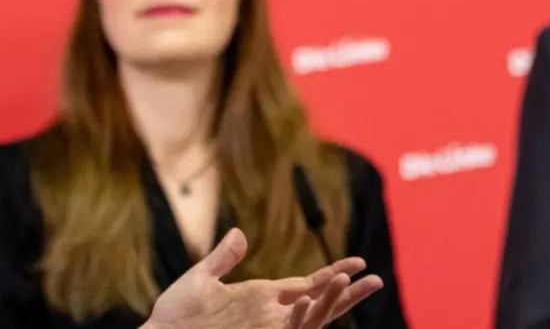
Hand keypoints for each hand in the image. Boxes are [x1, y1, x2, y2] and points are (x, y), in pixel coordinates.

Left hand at [143, 228, 381, 328]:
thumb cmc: (174, 315)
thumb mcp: (199, 280)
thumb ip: (222, 258)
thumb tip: (240, 232)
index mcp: (262, 296)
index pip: (307, 284)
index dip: (334, 274)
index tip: (358, 262)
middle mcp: (271, 314)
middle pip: (319, 303)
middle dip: (347, 292)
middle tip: (375, 278)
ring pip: (309, 318)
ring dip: (329, 301)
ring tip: (346, 280)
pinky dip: (299, 317)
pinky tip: (307, 299)